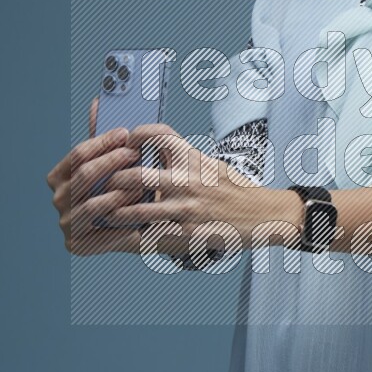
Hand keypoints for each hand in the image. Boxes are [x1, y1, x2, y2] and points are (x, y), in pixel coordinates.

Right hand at [46, 98, 145, 255]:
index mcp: (59, 176)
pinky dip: (120, 217)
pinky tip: (138, 209)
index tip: (127, 134)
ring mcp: (65, 222)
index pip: (79, 154)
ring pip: (93, 202)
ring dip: (119, 191)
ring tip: (142, 183)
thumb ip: (104, 136)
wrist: (132, 226)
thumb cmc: (122, 186)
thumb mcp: (114, 161)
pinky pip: (100, 227)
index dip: (104, 143)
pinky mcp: (76, 244)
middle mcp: (58, 199)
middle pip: (84, 175)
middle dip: (112, 163)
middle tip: (137, 155)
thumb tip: (98, 100)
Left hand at [106, 123, 296, 257]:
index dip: (136, 135)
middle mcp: (188, 180)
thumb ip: (185, 160)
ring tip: (105, 214)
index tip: (125, 143)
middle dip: (114, 180)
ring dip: (115, 213)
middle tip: (106, 184)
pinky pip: (152, 236)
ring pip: (137, 209)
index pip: (158, 135)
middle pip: (136, 174)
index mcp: (194, 159)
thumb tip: (157, 154)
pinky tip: (124, 237)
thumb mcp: (212, 165)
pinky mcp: (188, 233)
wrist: (265, 215)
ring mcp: (187, 208)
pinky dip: (134, 237)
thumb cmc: (236, 190)